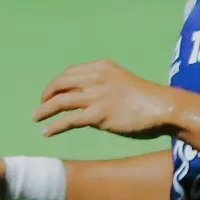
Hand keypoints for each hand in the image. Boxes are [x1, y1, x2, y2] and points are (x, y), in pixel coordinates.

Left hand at [35, 59, 182, 139]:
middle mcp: (96, 78)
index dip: (56, 83)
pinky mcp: (98, 115)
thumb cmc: (146, 98)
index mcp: (101, 67)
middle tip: (40, 104)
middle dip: (46, 94)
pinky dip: (54, 126)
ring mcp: (96, 96)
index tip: (51, 93)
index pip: (70, 72)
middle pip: (60, 83)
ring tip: (35, 118)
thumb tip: (84, 100)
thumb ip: (102, 85)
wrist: (164, 107)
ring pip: (60, 101)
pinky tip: (47, 132)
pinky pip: (69, 120)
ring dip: (44, 110)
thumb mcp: (121, 81)